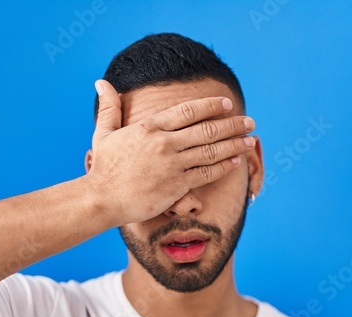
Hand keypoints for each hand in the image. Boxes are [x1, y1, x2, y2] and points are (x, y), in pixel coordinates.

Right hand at [86, 78, 254, 227]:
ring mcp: (173, 164)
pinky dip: (223, 166)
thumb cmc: (103, 168)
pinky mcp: (177, 185)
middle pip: (207, 129)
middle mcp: (165, 143)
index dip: (210, 106)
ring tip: (250, 140)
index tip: (226, 105)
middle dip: (232, 124)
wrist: (102, 199)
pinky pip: (207, 173)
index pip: (188, 111)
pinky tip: (236, 161)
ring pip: (211, 151)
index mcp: (150, 127)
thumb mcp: (104, 133)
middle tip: (249, 122)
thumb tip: (101, 82)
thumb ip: (109, 107)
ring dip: (234, 145)